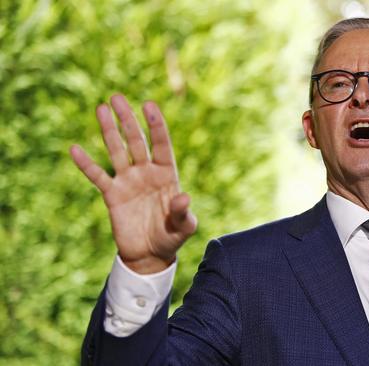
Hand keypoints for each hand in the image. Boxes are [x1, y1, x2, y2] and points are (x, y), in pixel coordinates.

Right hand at [70, 94, 196, 273]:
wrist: (150, 255)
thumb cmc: (171, 238)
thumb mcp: (183, 227)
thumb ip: (183, 213)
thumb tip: (183, 197)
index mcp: (167, 175)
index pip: (161, 145)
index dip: (156, 125)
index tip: (149, 104)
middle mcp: (146, 172)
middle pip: (136, 141)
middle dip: (128, 119)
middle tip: (117, 96)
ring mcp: (128, 181)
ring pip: (117, 151)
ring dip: (109, 131)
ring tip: (101, 108)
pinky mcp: (112, 195)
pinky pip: (97, 176)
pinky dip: (86, 163)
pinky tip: (75, 148)